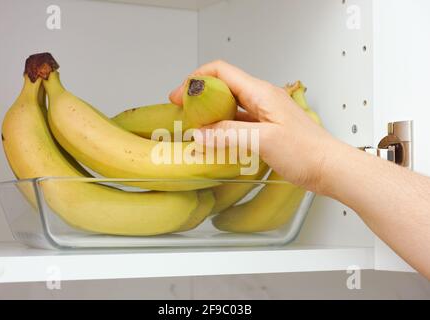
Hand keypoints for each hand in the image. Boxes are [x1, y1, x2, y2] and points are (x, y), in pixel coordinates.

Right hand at [169, 60, 339, 192]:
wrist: (329, 168)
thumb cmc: (307, 152)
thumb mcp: (263, 141)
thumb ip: (229, 134)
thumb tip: (200, 133)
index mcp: (261, 93)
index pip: (221, 72)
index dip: (197, 80)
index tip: (180, 96)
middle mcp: (262, 98)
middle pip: (223, 87)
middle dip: (199, 97)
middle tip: (183, 113)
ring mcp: (264, 113)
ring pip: (229, 105)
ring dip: (210, 114)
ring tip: (194, 128)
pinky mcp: (266, 127)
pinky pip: (238, 121)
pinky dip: (223, 127)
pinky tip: (215, 140)